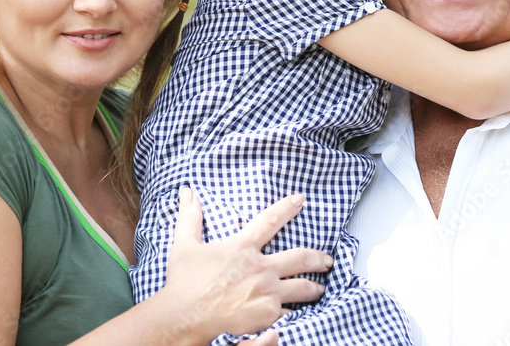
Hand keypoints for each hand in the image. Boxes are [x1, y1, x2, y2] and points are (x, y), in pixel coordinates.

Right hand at [160, 188, 330, 342]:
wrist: (184, 317)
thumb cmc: (183, 284)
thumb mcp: (184, 246)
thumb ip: (190, 218)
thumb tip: (187, 193)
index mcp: (243, 247)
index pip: (271, 220)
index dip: (288, 207)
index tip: (300, 200)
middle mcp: (260, 267)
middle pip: (300, 257)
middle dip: (317, 258)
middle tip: (326, 260)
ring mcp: (267, 291)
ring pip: (301, 287)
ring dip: (313, 287)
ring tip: (319, 288)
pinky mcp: (267, 313)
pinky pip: (288, 311)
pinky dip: (294, 311)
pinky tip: (300, 312)